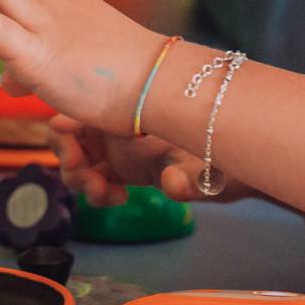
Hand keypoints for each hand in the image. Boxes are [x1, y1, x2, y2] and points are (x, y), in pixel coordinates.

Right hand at [47, 116, 218, 205]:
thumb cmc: (224, 153)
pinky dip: (97, 192)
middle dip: (70, 158)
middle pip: (71, 134)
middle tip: (90, 180)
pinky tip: (119, 198)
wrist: (237, 168)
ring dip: (81, 179)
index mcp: (132, 108)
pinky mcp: (124, 171)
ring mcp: (121, 147)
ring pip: (79, 158)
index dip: (67, 125)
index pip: (83, 105)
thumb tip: (171, 183)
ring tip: (106, 193)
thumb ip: (189, 179)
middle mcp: (121, 123)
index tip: (75, 149)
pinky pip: (95, 179)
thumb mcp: (208, 165)